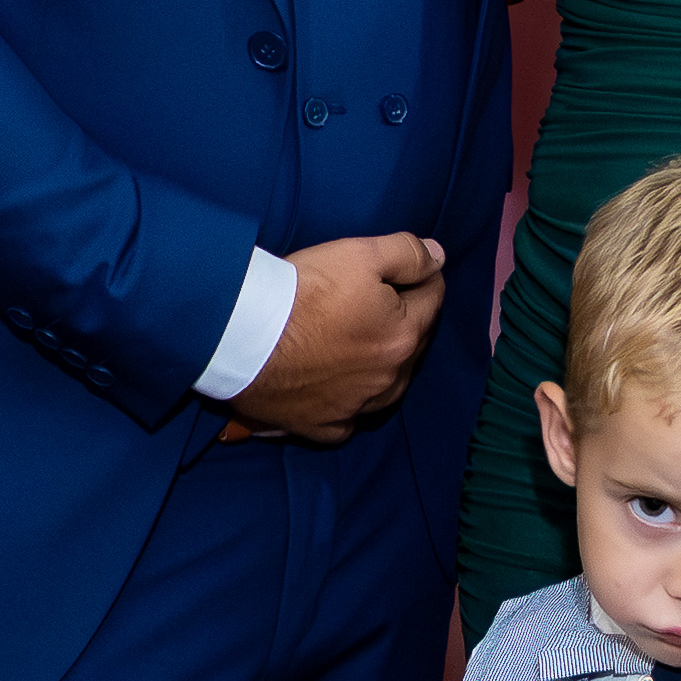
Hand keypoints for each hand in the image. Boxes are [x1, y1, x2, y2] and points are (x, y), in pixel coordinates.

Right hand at [233, 232, 445, 442]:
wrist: (241, 335)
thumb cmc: (300, 291)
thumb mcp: (359, 254)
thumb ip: (408, 254)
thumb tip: (439, 258)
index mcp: (404, 336)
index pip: (432, 297)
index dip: (418, 276)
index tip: (396, 268)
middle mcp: (390, 379)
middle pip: (413, 340)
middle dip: (403, 318)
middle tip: (370, 298)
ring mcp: (358, 408)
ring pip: (387, 382)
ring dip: (381, 361)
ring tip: (355, 340)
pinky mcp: (325, 427)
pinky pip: (350, 417)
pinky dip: (348, 400)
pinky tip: (334, 383)